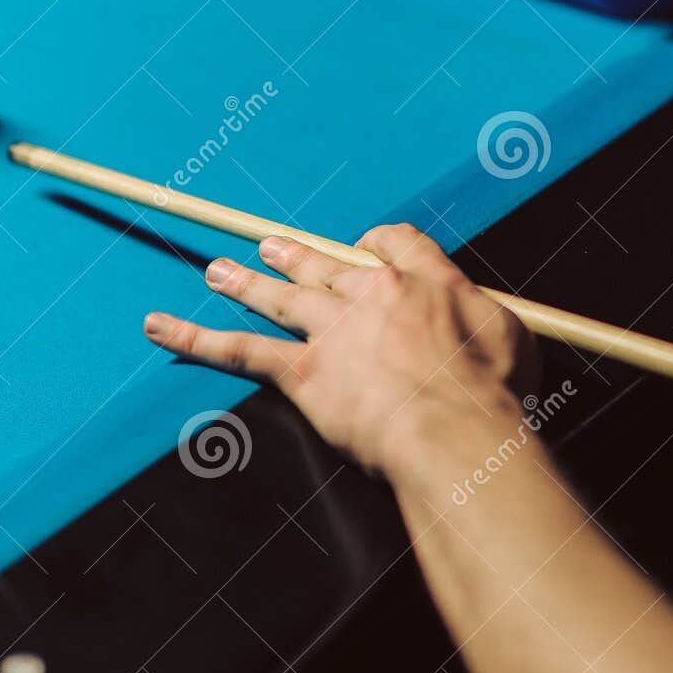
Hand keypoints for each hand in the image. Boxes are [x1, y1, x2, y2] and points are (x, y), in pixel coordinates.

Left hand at [143, 223, 539, 479]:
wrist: (454, 430)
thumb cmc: (491, 392)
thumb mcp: (514, 338)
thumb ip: (490, 320)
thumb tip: (490, 325)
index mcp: (424, 280)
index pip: (393, 243)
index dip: (375, 244)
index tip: (366, 247)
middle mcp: (370, 294)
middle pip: (324, 262)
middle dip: (294, 253)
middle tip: (269, 246)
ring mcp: (331, 330)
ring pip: (279, 296)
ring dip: (244, 282)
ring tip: (218, 270)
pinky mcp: (302, 371)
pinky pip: (238, 350)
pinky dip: (192, 337)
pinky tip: (158, 326)